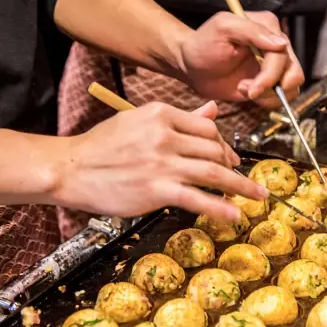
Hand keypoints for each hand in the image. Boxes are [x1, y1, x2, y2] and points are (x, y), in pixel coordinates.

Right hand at [54, 101, 268, 220]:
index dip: (223, 143)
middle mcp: (165, 135)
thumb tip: (213, 112)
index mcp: (161, 114)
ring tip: (257, 195)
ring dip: (241, 185)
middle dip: (233, 165)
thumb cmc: (101, 146)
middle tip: (241, 178)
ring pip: (213, 172)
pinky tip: (234, 215)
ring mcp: (162, 163)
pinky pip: (198, 198)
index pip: (207, 127)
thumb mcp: (138, 120)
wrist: (69, 168)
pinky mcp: (157, 189)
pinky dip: (220, 208)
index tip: (229, 156)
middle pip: (215, 149)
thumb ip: (179, 118)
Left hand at [175, 12, 304, 108]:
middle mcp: (276, 45)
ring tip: (244, 89)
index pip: (283, 54)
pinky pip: (280, 97)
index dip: (271, 74)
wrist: (191, 65)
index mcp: (268, 26)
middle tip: (249, 91)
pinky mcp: (269, 82)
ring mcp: (274, 65)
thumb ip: (251, 31)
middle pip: (293, 72)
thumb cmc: (203, 43)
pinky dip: (265, 100)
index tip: (253, 87)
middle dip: (271, 87)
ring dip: (267, 94)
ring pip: (291, 87)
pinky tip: (245, 91)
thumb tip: (281, 44)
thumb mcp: (223, 28)